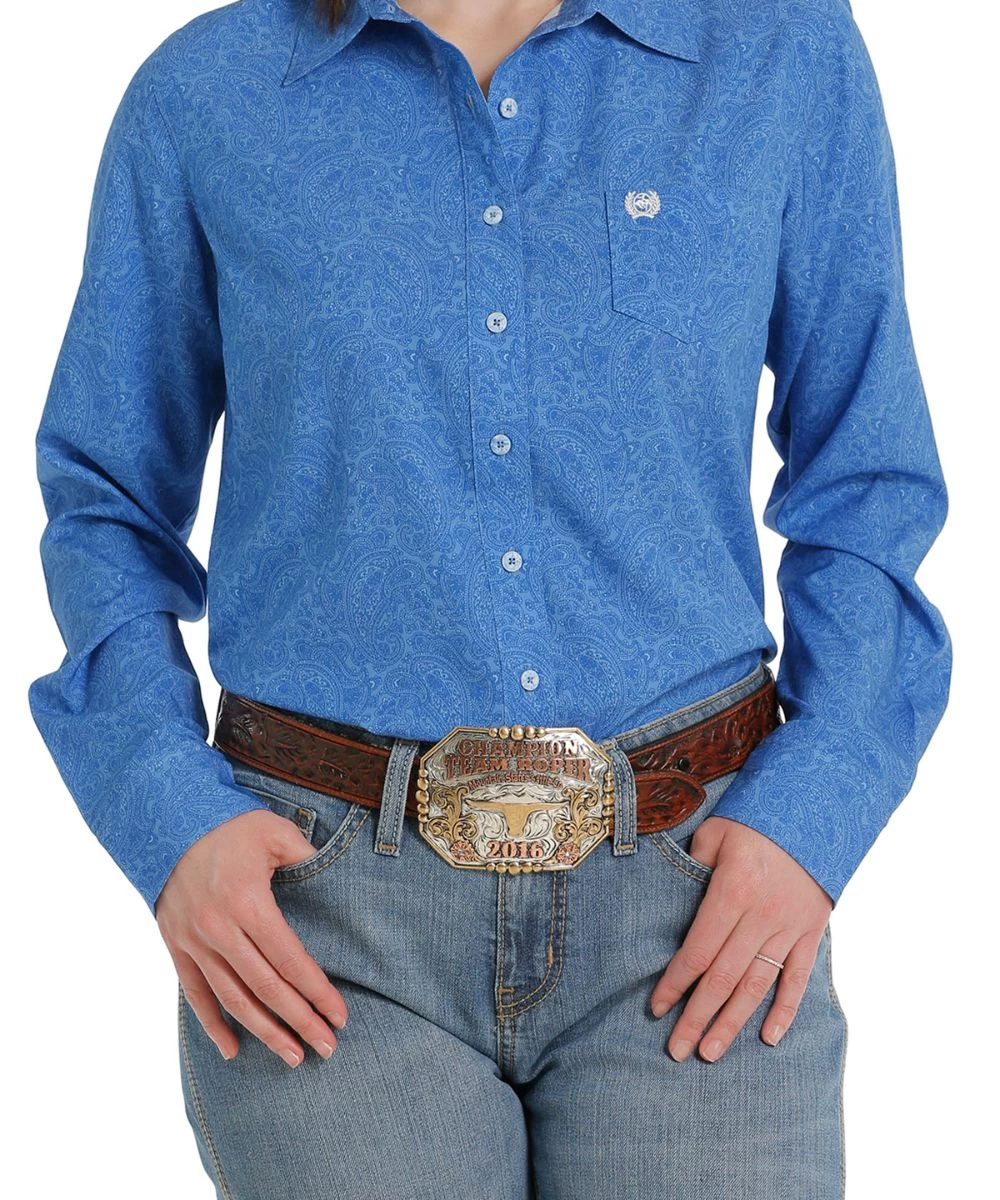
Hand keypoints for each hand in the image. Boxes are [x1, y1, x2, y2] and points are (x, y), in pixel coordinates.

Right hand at [154, 809, 348, 1066]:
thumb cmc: (231, 827)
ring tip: (292, 1057)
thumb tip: (340, 881)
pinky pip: (195, 994)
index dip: (317, 992)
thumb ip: (308, 858)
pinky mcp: (175, 946)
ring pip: (233, 999)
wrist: (168, 823)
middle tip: (327, 1048)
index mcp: (248, 903)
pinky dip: (213, 1025)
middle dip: (300, 1022)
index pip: (290, 960)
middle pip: (266, 988)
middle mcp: (219, 929)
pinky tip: (233, 1050)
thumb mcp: (276, 832)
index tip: (340, 1016)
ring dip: (264, 1033)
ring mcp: (194, 941)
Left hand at [650, 815, 833, 1060]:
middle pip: (723, 978)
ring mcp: (789, 928)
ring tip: (711, 1053)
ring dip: (732, 1023)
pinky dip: (785, 1010)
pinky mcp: (811, 933)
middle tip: (677, 1051)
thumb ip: (693, 866)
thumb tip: (675, 897)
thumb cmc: (755, 822)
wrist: (816, 812)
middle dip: (697, 1017)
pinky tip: (768, 1038)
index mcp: (732, 893)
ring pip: (757, 987)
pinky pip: (798, 979)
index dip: (675, 983)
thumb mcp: (715, 832)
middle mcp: (761, 917)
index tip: (656, 1008)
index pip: (698, 950)